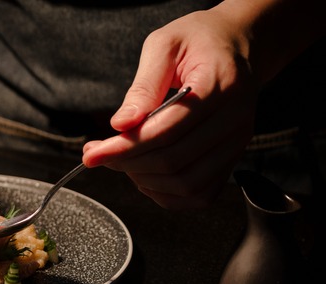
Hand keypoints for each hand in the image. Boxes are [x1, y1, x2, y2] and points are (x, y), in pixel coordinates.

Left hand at [82, 5, 259, 208]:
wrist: (236, 46)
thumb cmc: (198, 42)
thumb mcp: (164, 46)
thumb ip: (143, 86)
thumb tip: (121, 124)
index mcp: (220, 85)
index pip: (166, 130)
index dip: (124, 147)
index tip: (92, 153)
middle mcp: (235, 120)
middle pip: (174, 161)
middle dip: (127, 163)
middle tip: (100, 153)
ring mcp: (236, 144)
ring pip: (186, 184)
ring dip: (144, 180)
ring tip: (123, 160)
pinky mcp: (232, 159)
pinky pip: (199, 194)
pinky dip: (166, 194)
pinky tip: (147, 175)